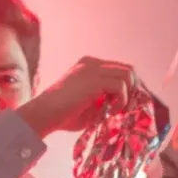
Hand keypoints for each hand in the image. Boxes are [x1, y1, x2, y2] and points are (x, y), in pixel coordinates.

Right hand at [18, 56, 135, 136]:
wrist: (45, 114)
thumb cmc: (65, 114)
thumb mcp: (92, 103)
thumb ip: (107, 97)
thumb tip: (128, 102)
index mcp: (90, 66)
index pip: (121, 69)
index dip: (129, 87)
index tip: (124, 105)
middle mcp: (92, 63)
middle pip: (128, 69)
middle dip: (132, 90)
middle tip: (123, 107)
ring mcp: (92, 69)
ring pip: (127, 74)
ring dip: (127, 95)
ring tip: (115, 110)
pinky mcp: (93, 80)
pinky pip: (120, 86)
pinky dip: (121, 101)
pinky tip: (110, 111)